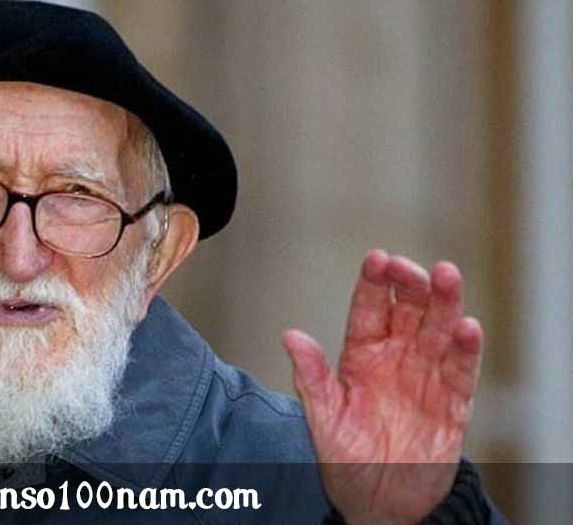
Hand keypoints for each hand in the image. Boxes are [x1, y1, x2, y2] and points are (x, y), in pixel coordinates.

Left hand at [282, 249, 483, 524]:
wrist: (378, 502)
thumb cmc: (347, 457)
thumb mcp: (323, 418)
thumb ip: (312, 377)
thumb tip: (291, 336)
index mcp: (362, 356)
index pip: (369, 311)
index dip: (373, 285)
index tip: (376, 258)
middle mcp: (397, 359)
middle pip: (409, 312)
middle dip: (410, 285)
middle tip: (410, 267)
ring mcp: (426, 379)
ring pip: (439, 333)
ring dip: (445, 304)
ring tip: (446, 276)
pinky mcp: (452, 406)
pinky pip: (461, 374)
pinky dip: (466, 351)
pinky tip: (467, 328)